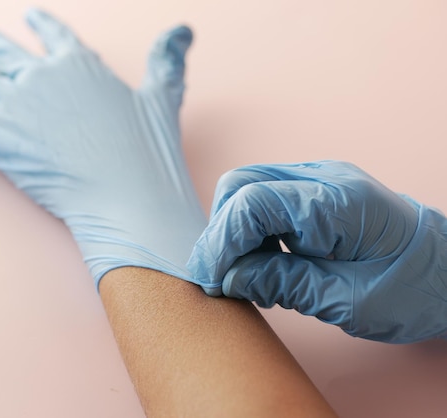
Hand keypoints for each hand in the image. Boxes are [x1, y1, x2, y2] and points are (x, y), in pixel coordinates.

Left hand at [0, 9, 208, 288]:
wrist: (129, 198)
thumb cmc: (148, 152)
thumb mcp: (163, 98)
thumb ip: (166, 61)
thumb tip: (184, 29)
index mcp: (78, 65)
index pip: (52, 34)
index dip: (39, 24)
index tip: (28, 17)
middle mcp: (41, 77)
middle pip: (2, 51)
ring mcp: (15, 107)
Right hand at [187, 160, 446, 342]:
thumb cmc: (412, 290)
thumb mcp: (348, 301)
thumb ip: (284, 284)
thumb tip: (229, 277)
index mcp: (338, 202)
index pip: (253, 202)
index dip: (221, 241)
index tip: (211, 280)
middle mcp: (323, 178)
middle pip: (240, 185)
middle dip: (221, 232)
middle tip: (219, 278)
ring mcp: (317, 180)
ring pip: (246, 189)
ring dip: (233, 230)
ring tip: (241, 274)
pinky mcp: (312, 192)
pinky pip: (263, 199)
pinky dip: (249, 230)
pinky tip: (261, 261)